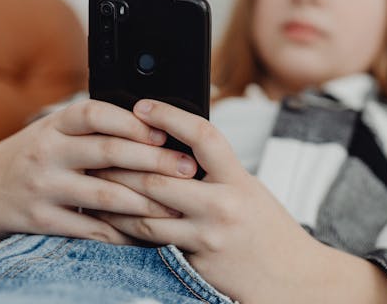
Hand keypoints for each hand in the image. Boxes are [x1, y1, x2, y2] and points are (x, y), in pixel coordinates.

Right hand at [0, 99, 198, 264]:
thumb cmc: (35, 154)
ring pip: (103, 195)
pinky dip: (120, 232)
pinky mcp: (41, 220)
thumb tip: (157, 123)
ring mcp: (43, 186)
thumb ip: (95, 126)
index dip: (131, 121)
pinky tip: (145, 233)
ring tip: (176, 204)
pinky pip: (89, 229)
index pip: (95, 113)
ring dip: (145, 201)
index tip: (163, 132)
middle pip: (108, 152)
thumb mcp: (56, 130)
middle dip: (153, 161)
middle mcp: (48, 151)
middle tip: (187, 168)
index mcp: (56, 124)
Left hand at [91, 99, 329, 302]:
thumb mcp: (251, 190)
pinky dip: (127, 227)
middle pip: (160, 177)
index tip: (143, 105)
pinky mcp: (194, 261)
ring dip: (115, 197)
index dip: (170, 117)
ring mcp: (207, 236)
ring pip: (146, 212)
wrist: (292, 280)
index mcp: (240, 180)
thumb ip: (218, 172)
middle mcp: (223, 205)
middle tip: (99, 149)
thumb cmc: (270, 231)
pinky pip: (151, 241)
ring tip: (94, 183)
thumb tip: (178, 148)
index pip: (203, 136)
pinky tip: (110, 218)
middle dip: (124, 162)